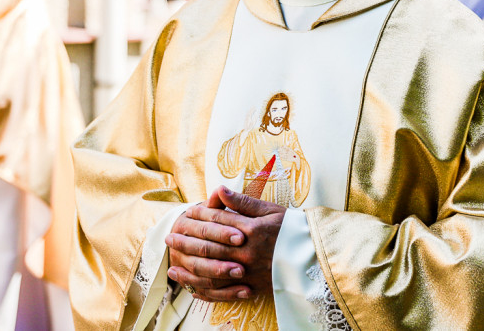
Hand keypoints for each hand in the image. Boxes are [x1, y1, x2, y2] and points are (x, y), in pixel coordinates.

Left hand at [166, 186, 285, 301]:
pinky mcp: (251, 288)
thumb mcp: (271, 211)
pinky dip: (204, 291)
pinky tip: (191, 288)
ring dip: (189, 268)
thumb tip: (220, 190)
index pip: (218, 221)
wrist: (314, 257)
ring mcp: (248, 272)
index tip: (186, 214)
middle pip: (209, 246)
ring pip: (211, 272)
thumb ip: (243, 203)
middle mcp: (246, 252)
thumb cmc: (292, 230)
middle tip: (170, 238)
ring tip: (172, 265)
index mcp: (251, 230)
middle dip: (186, 242)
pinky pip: (222, 292)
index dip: (199, 217)